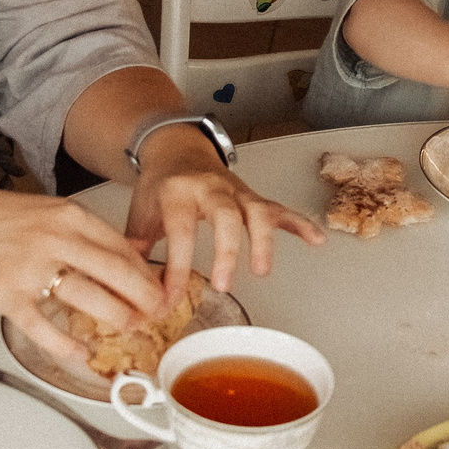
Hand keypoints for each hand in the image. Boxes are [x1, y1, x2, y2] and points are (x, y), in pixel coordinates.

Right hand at [0, 188, 169, 372]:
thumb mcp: (48, 210)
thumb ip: (84, 230)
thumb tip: (127, 251)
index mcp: (68, 216)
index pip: (122, 247)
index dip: (147, 272)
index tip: (161, 288)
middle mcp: (54, 239)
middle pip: (116, 272)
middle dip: (145, 297)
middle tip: (158, 313)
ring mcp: (31, 268)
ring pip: (88, 298)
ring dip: (116, 317)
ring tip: (132, 328)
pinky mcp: (8, 296)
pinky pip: (43, 326)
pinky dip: (65, 344)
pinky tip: (80, 352)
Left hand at [128, 130, 326, 299]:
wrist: (176, 149)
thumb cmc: (159, 188)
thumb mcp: (139, 215)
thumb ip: (135, 252)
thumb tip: (132, 292)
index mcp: (177, 192)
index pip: (180, 231)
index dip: (176, 268)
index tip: (170, 299)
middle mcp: (211, 188)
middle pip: (225, 215)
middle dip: (226, 250)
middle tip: (222, 284)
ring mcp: (236, 191)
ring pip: (256, 211)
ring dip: (263, 241)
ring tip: (262, 271)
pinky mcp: (252, 197)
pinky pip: (280, 209)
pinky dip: (300, 224)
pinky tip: (317, 240)